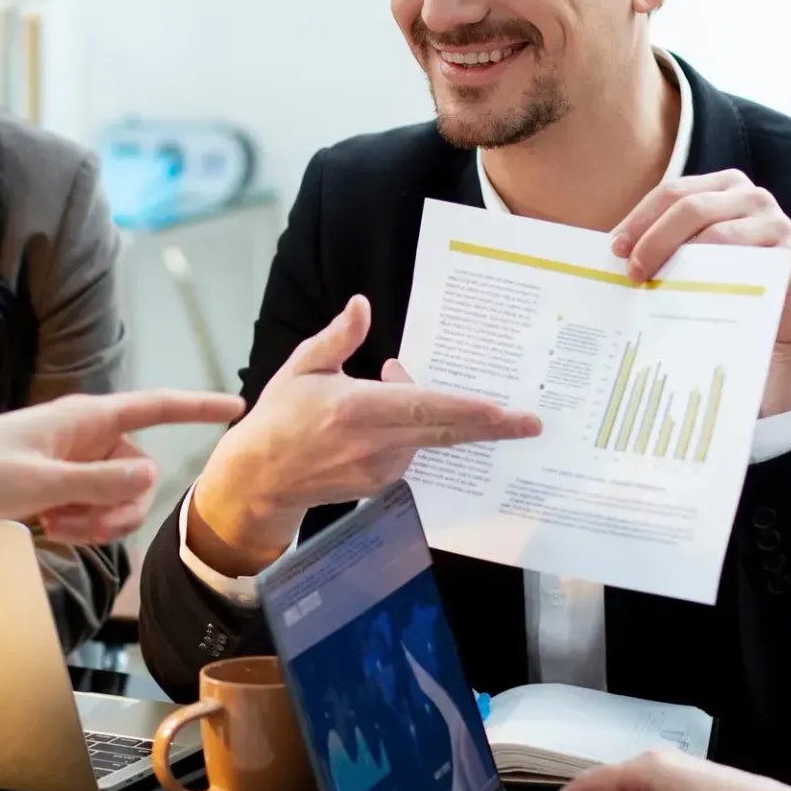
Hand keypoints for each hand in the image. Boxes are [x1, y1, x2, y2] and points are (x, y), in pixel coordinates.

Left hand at [0, 390, 242, 542]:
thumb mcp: (40, 484)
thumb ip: (100, 483)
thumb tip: (152, 477)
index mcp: (85, 418)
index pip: (154, 407)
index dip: (196, 407)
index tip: (235, 406)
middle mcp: (85, 435)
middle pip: (139, 472)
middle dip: (120, 506)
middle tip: (81, 525)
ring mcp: (72, 461)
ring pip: (117, 496)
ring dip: (98, 520)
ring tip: (57, 528)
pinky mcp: (57, 485)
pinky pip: (93, 506)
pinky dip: (80, 524)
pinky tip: (48, 529)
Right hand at [188, 295, 541, 576]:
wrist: (258, 478)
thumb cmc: (280, 416)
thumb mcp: (302, 367)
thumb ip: (338, 337)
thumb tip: (362, 304)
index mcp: (354, 408)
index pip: (423, 408)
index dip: (467, 409)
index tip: (502, 409)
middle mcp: (372, 444)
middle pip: (445, 433)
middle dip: (493, 428)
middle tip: (531, 423)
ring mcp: (378, 469)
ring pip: (427, 440)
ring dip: (434, 416)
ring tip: (398, 385)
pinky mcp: (379, 485)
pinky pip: (411, 453)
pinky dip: (415, 434)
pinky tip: (393, 417)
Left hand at [610, 170, 790, 414]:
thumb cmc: (734, 281)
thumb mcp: (698, 256)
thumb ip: (666, 245)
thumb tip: (612, 256)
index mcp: (722, 187)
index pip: (672, 193)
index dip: (639, 219)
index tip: (615, 249)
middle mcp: (751, 197)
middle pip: (689, 207)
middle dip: (653, 240)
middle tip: (633, 273)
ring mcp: (775, 223)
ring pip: (717, 234)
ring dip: (680, 261)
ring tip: (655, 288)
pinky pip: (749, 264)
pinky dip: (717, 279)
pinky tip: (693, 297)